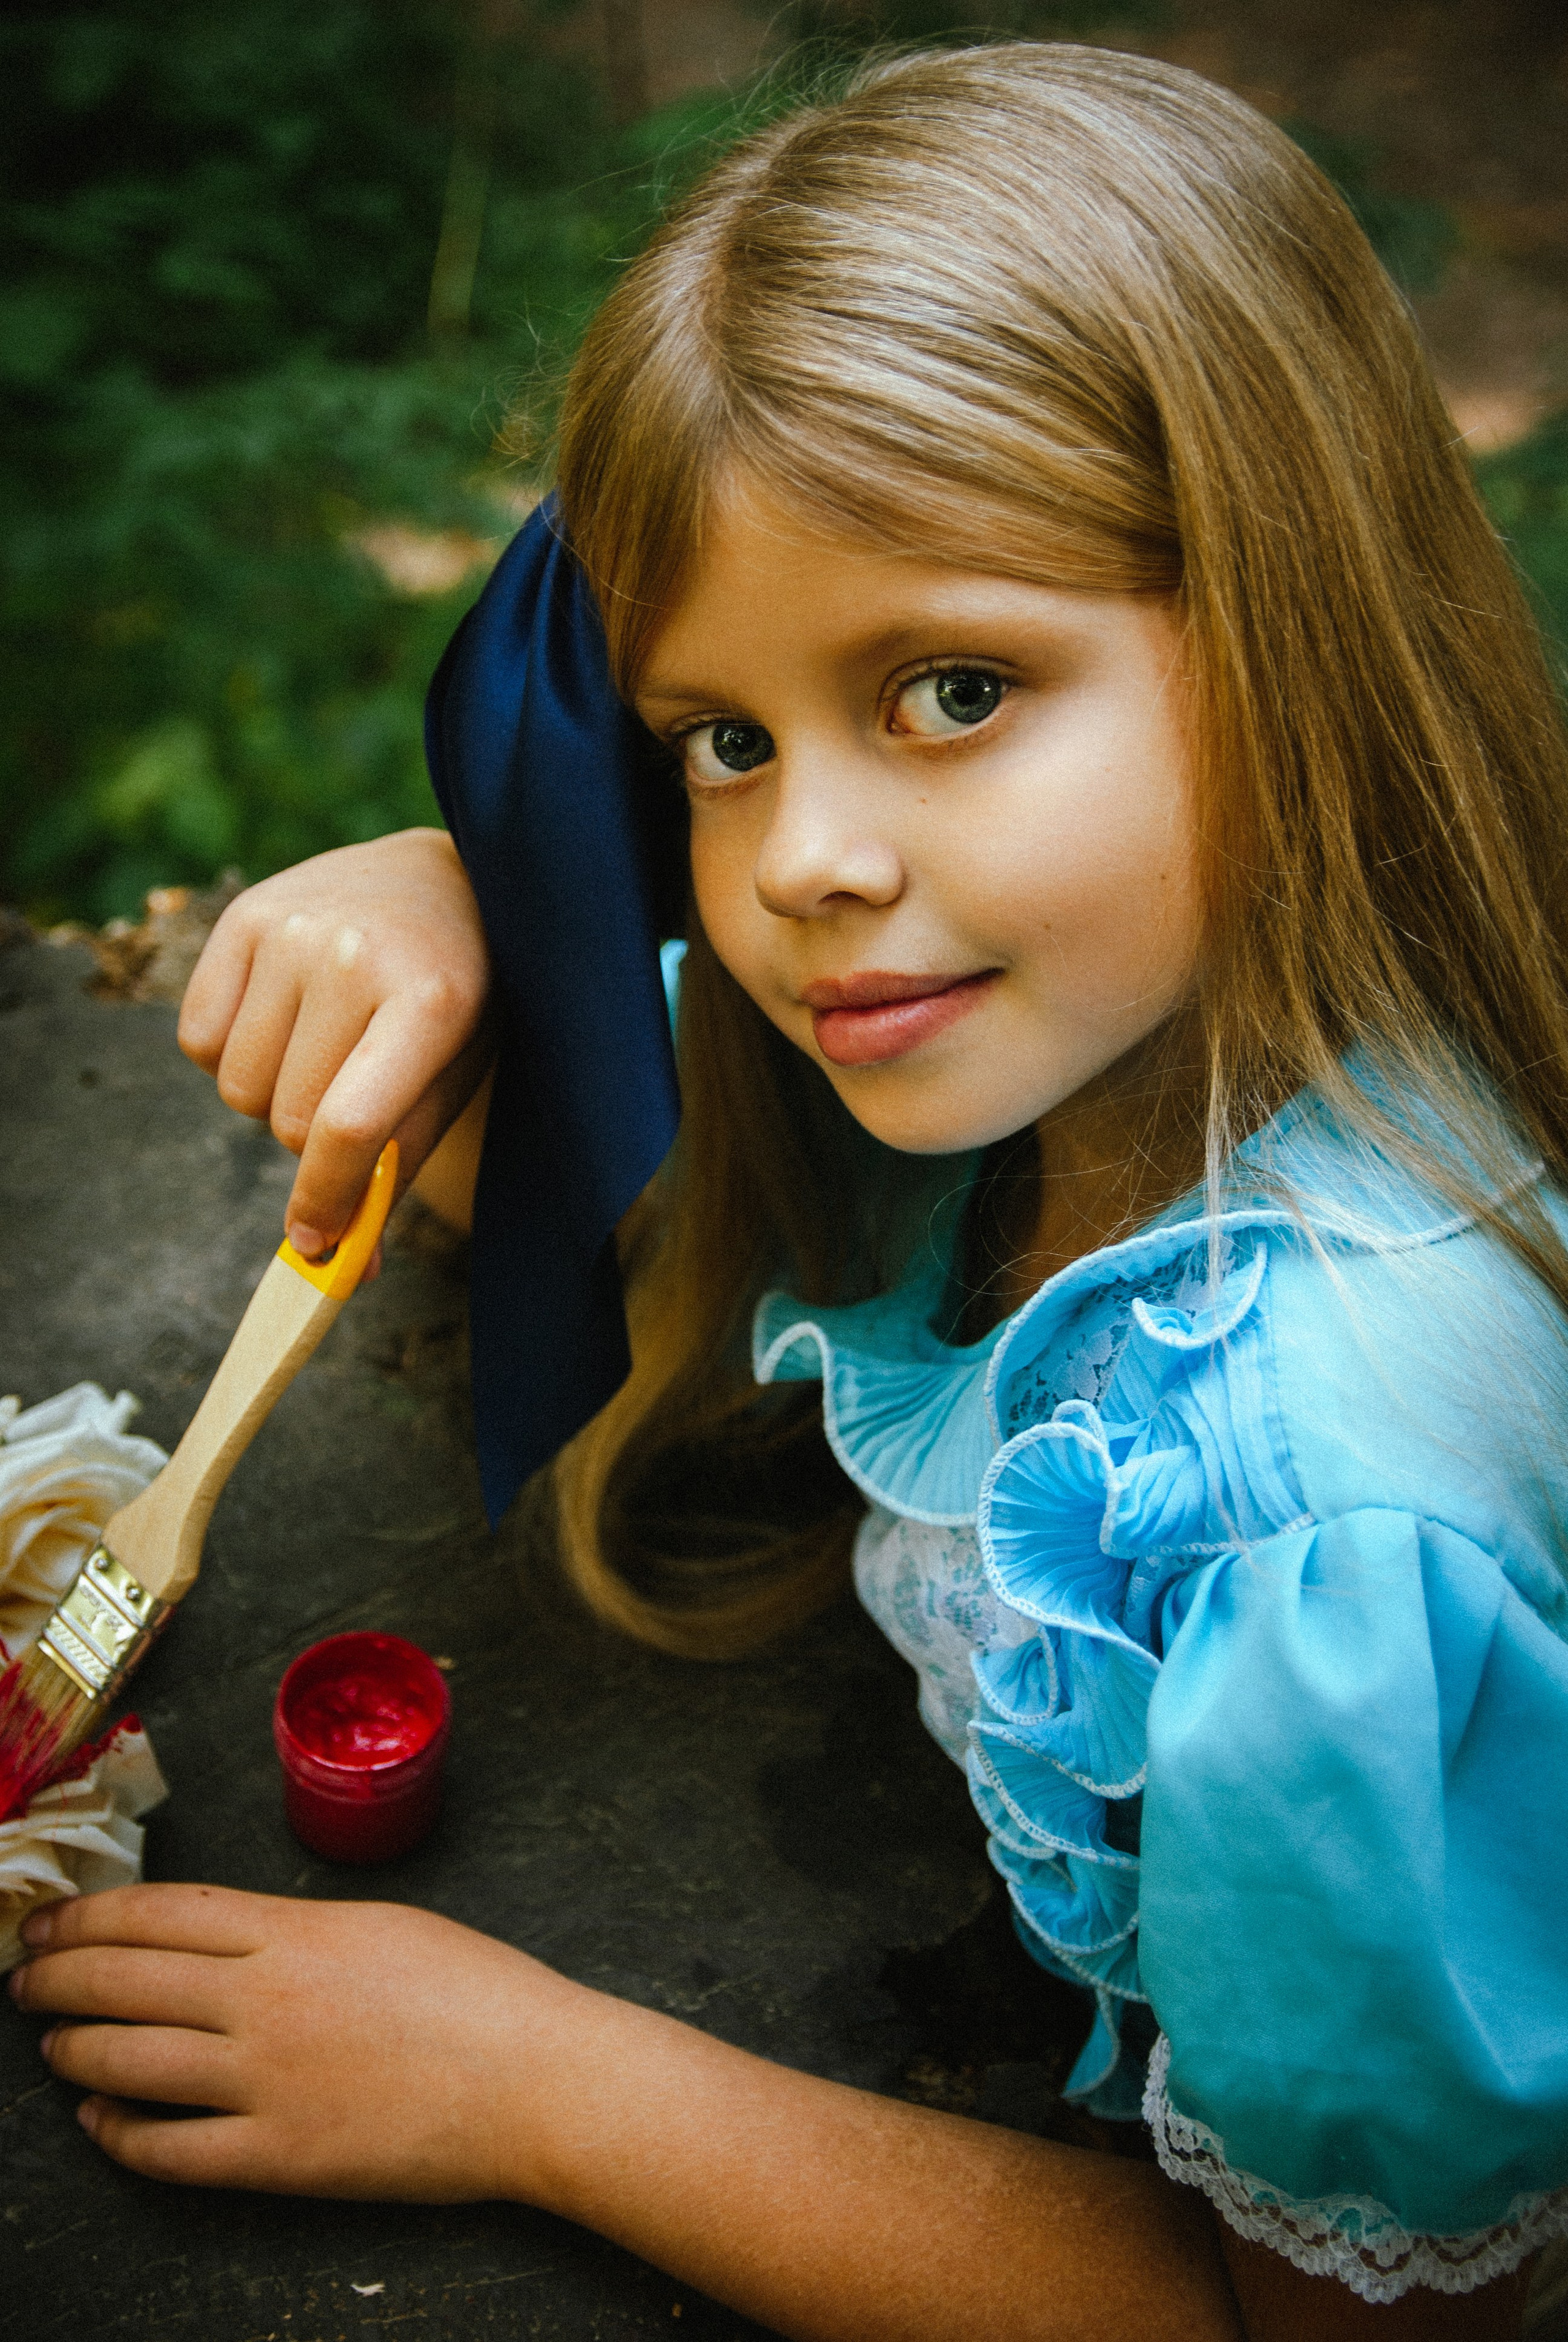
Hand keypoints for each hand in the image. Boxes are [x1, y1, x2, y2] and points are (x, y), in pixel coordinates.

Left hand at [10, 1884, 573, 2199]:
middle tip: (25, 1976)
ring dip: (77, 2049)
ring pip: (131, 2062)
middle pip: (128, 1979)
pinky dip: (120, 2135)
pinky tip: (99, 2123)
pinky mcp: (280, 2156)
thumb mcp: (383, 1925)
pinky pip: (172, 2150)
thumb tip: (230, 1941)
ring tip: (54, 2042)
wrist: (536, 2078)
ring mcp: (267, 2081)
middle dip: (61, 1975)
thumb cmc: (480, 1992)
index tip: (51, 1920)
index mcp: (294, 1933)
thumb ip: (298, 1932)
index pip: (160, 1914)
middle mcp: (266, 2000)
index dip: (91, 1916)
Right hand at [178, 830, 493, 1256]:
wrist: (449, 879)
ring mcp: (293, 929)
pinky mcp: (243, 915)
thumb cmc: (459, 998)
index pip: (348, 1127)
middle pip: (287, 1121)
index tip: (316, 1242)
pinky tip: (285, 1019)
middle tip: (352, 1100)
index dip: (324, 1199)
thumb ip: (397, 1169)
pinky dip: (230, 1054)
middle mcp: (356, 957)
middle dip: (313, 1143)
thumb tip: (348, 1269)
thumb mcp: (455, 1078)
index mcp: (433, 1003)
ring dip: (272, 1096)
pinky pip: (198, 1041)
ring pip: (237, 1089)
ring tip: (324, 1049)